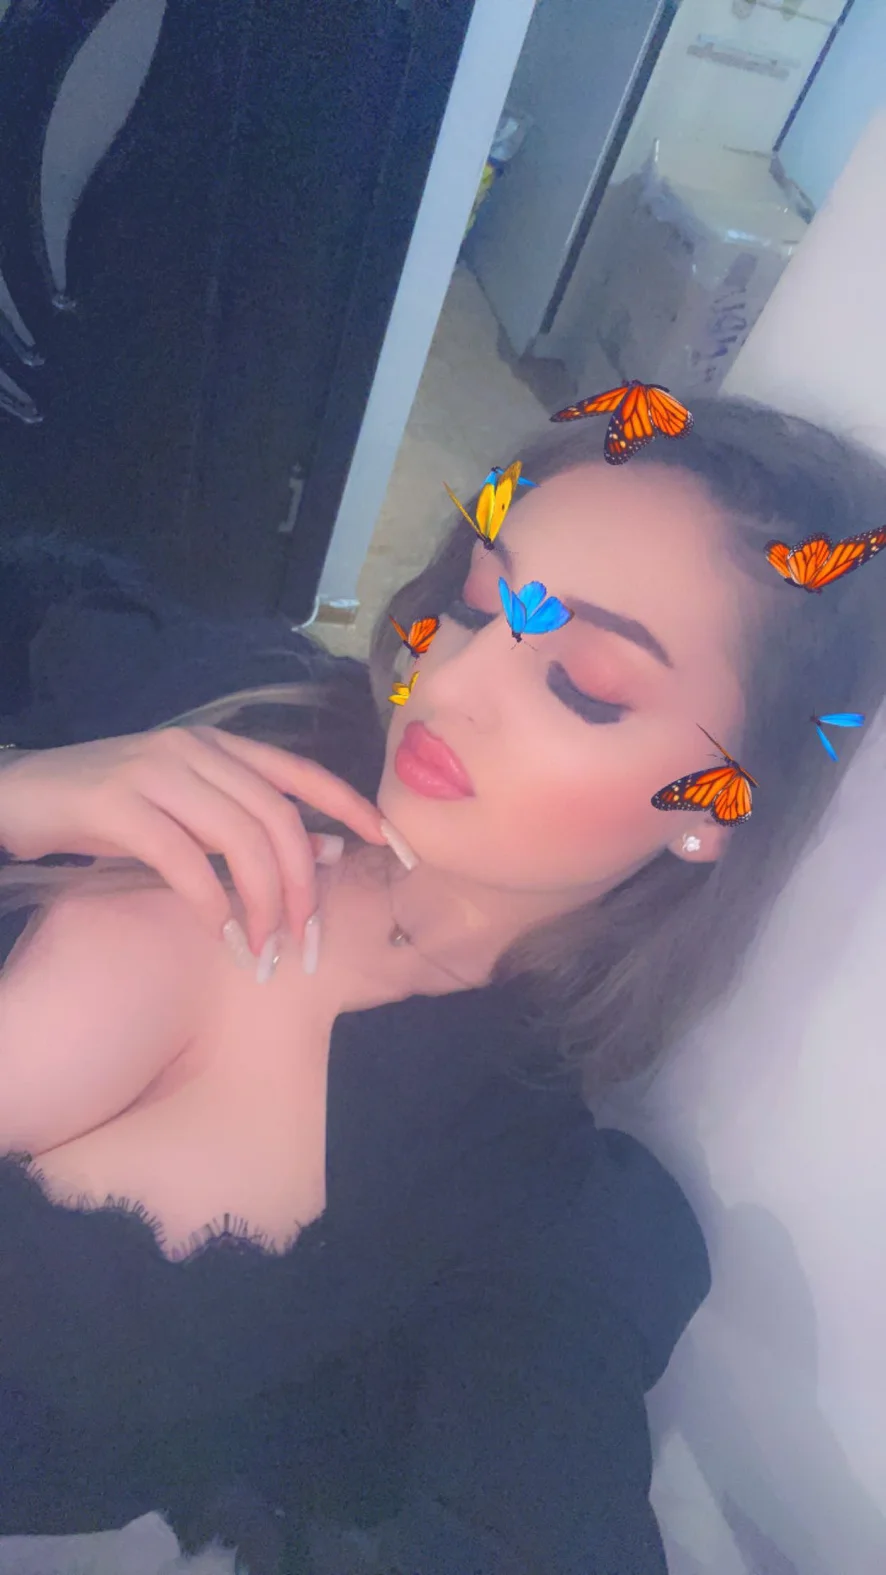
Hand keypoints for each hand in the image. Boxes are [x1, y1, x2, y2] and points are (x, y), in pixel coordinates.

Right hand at [0, 726, 389, 955]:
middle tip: (304, 941)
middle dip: (302, 886)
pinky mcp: (116, 803)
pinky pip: (183, 859)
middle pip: (278, 818)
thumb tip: (329, 855)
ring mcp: (155, 771)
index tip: (393, 847)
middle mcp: (194, 749)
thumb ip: (245, 824)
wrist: (18, 794)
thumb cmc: (105, 810)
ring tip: (263, 949)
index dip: (353, 808)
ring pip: (239, 839)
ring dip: (262, 903)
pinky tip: (219, 935)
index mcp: (218, 746)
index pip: (302, 774)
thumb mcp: (184, 810)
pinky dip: (210, 903)